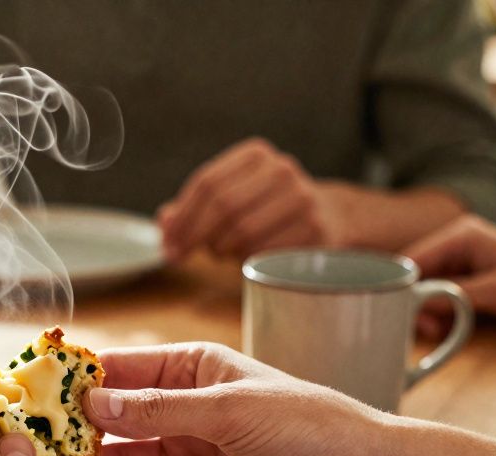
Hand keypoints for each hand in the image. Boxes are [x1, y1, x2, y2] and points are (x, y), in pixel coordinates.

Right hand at [73, 343, 495, 455]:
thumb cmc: (308, 423)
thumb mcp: (228, 408)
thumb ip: (159, 411)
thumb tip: (97, 404)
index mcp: (195, 369)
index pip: (126, 368)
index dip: (84, 378)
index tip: (42, 386)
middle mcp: (187, 409)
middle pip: (119, 417)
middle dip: (81, 427)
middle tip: (39, 439)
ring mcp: (191, 453)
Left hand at [158, 138, 344, 260]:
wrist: (330, 217)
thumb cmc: (267, 209)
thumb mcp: (233, 197)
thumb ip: (196, 207)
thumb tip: (165, 221)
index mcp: (255, 155)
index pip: (207, 183)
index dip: (182, 216)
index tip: (167, 242)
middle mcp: (281, 170)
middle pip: (223, 206)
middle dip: (194, 236)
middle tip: (181, 255)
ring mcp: (301, 198)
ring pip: (242, 231)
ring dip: (221, 249)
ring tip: (220, 253)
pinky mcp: (314, 228)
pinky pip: (265, 251)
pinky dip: (246, 260)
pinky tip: (245, 258)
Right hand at [405, 215, 495, 335]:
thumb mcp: (495, 294)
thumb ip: (451, 298)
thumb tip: (411, 307)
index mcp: (462, 235)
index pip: (413, 260)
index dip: (402, 288)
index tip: (401, 317)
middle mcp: (458, 242)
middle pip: (416, 274)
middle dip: (415, 303)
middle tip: (425, 330)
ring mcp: (463, 258)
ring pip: (427, 286)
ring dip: (427, 310)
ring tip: (437, 331)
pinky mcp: (469, 274)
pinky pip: (441, 292)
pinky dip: (440, 310)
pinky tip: (445, 326)